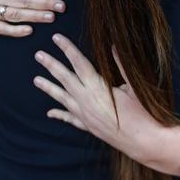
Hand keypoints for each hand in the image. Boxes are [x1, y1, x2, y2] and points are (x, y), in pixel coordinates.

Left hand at [33, 34, 163, 162]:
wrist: (143, 141)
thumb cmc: (142, 112)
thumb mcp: (133, 85)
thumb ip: (122, 65)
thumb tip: (114, 46)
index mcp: (97, 87)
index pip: (78, 63)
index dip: (67, 48)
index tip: (56, 38)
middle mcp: (86, 100)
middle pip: (64, 78)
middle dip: (51, 65)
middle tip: (38, 55)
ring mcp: (85, 115)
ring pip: (62, 98)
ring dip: (49, 88)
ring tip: (36, 80)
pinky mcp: (88, 126)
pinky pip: (69, 118)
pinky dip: (59, 114)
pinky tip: (50, 112)